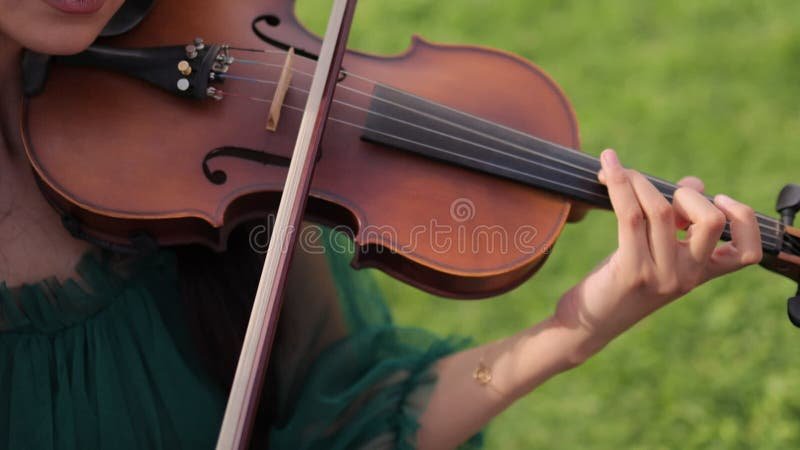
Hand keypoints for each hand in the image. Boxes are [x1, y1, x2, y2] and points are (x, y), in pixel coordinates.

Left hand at [554, 149, 761, 360]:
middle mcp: (687, 277)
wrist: (587, 324)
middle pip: (711, 221)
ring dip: (637, 181)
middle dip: (685, 194)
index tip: (717, 199)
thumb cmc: (620, 281)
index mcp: (700, 273)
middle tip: (656, 194)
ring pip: (660, 210)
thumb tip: (695, 184)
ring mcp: (660, 276)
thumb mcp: (654, 253)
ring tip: (616, 171)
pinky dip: (619, 184)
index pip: (747, 252)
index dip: (743, 219)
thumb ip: (676, 222)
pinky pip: (630, 216)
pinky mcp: (630, 271)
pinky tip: (607, 167)